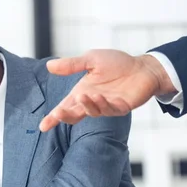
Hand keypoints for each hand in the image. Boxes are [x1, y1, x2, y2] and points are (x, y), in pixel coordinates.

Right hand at [39, 50, 175, 131]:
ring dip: (86, 105)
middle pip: (74, 114)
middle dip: (65, 116)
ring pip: (91, 112)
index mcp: (82, 91)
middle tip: (58, 113)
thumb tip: (49, 66)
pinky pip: (109, 110)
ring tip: (83, 95)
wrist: (142, 67)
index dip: (54, 117)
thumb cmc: (118, 63)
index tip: (43, 126)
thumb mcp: (91, 59)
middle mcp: (92, 101)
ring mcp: (106, 106)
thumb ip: (72, 65)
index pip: (65, 106)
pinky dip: (102, 104)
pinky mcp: (120, 107)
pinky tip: (99, 96)